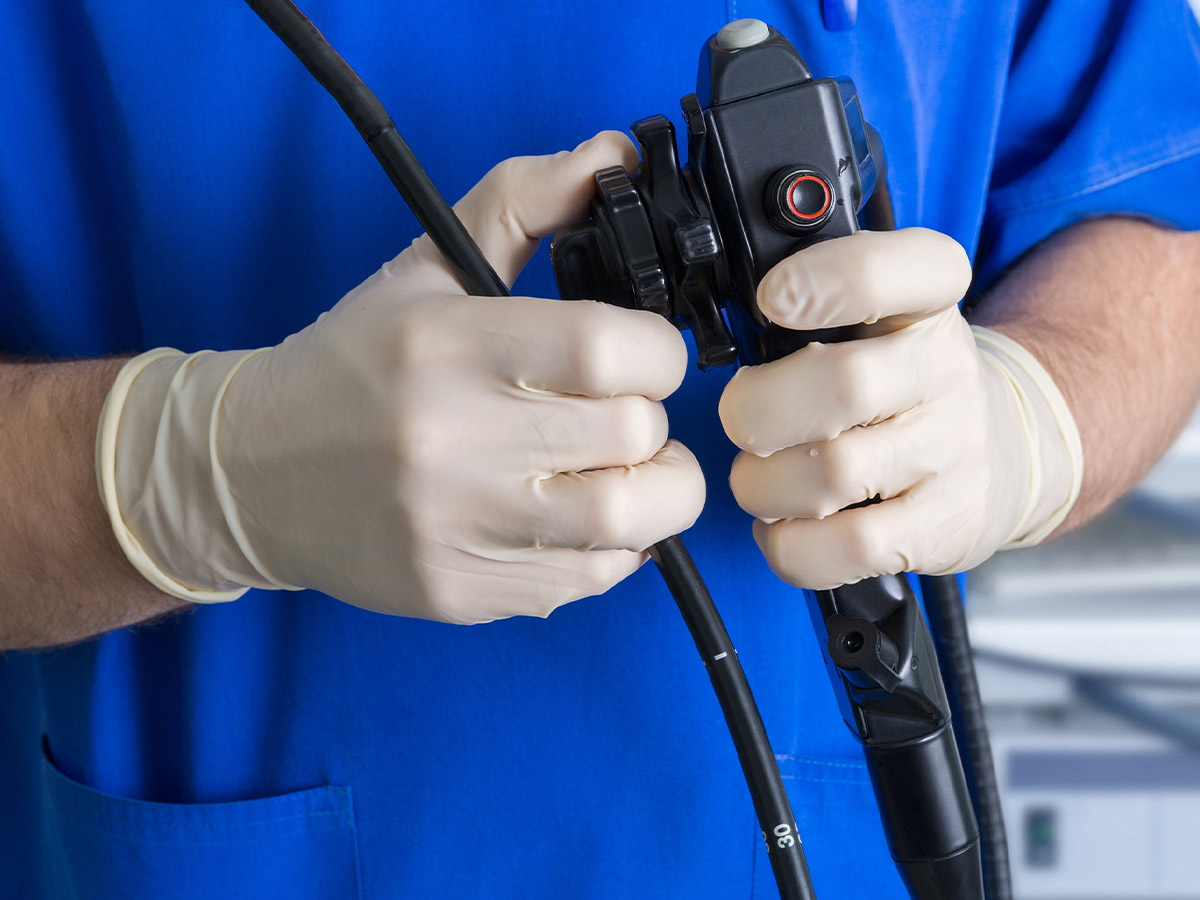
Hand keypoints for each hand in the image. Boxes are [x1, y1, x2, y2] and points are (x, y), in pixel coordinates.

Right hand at [97, 132, 705, 623]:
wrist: (249, 476)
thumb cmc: (350, 366)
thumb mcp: (426, 267)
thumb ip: (523, 203)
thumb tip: (610, 158)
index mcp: (446, 345)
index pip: (607, 350)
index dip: (657, 351)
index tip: (643, 353)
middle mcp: (450, 441)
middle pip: (633, 437)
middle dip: (653, 419)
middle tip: (625, 411)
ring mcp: (455, 528)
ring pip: (626, 524)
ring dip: (656, 493)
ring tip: (627, 469)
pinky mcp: (459, 592)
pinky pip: (587, 579)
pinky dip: (609, 547)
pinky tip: (573, 513)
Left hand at [718, 228, 1080, 588]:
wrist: (1007, 448)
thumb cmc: (906, 381)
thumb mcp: (882, 315)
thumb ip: (816, 305)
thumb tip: (730, 327)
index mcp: (927, 302)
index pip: (901, 270)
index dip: (827, 279)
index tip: (772, 299)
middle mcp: (946, 371)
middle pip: (842, 384)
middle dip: (757, 410)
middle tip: (743, 420)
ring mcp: (951, 453)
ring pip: (832, 473)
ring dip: (763, 485)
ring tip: (761, 479)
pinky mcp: (944, 526)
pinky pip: (846, 545)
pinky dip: (790, 544)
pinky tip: (784, 526)